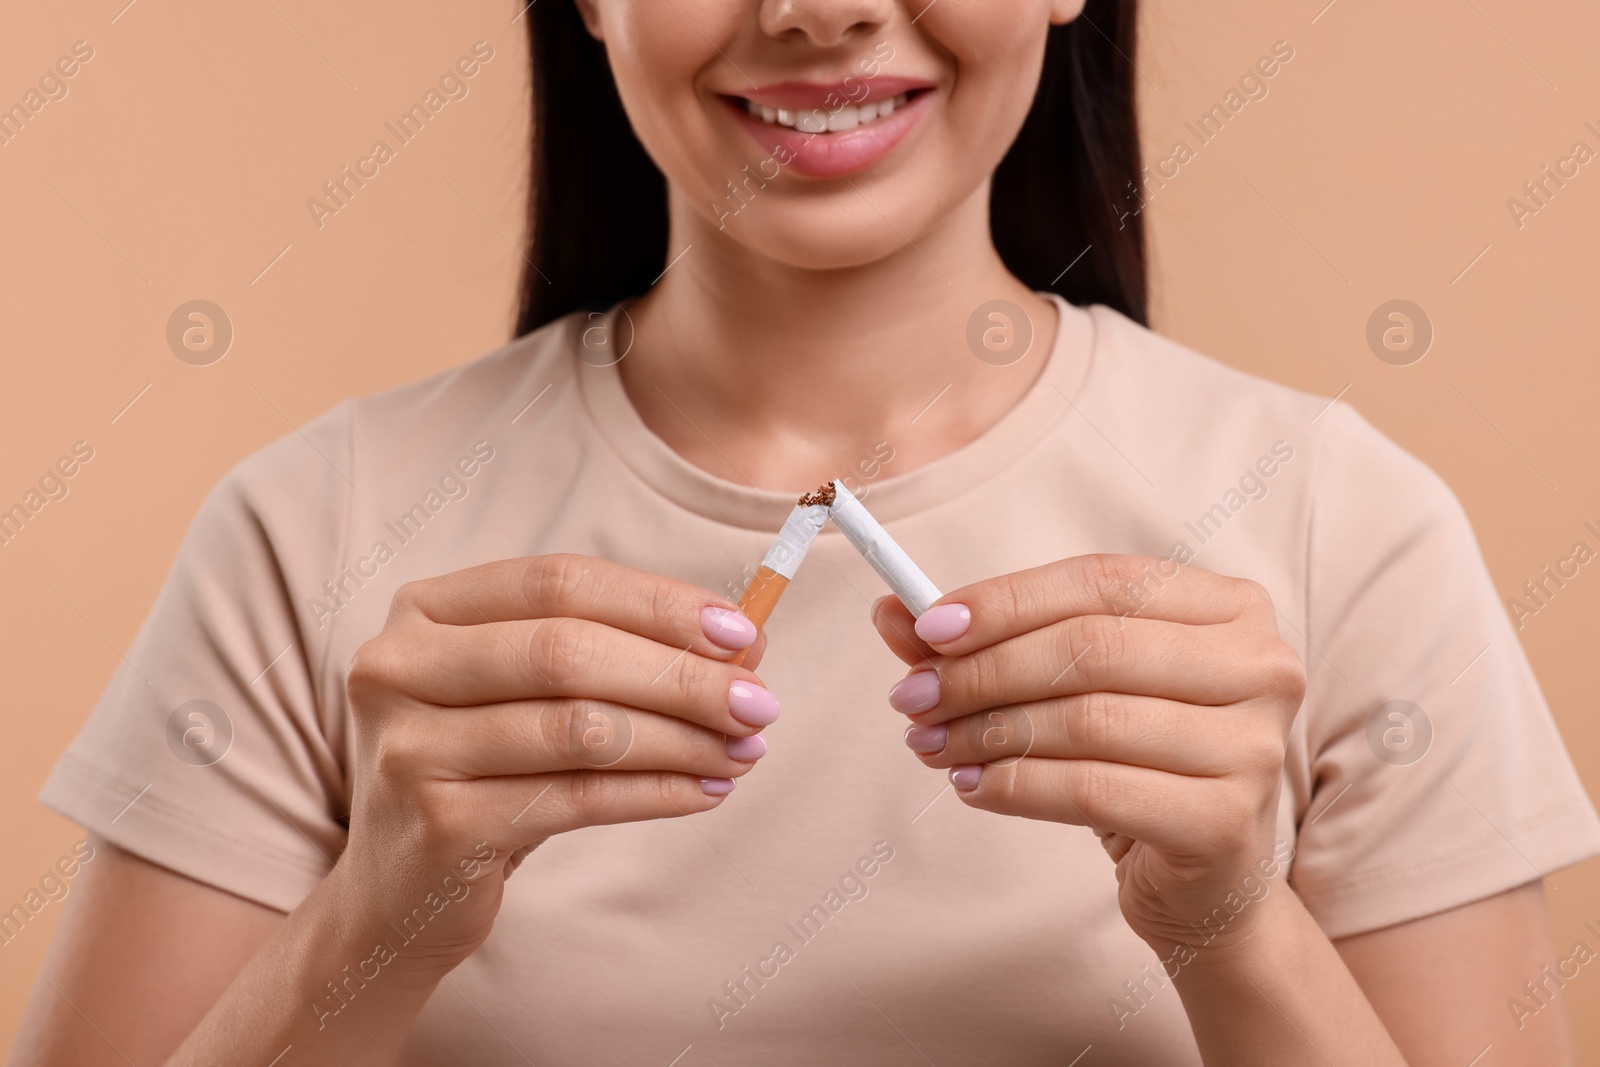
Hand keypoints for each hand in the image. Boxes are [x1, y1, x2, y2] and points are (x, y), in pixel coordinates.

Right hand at [336, 554, 776, 980]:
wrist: (396, 895)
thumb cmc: (484, 773)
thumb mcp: (526, 695)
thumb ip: (614, 653)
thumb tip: (745, 642)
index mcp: (424, 610)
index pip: (559, 581)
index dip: (658, 603)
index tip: (742, 632)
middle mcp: (398, 667)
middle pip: (568, 651)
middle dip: (680, 675)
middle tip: (759, 701)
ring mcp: (411, 748)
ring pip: (579, 728)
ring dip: (681, 738)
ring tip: (744, 750)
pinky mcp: (439, 826)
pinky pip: (577, 798)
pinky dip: (657, 791)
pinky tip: (707, 790)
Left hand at [870, 554, 1305, 953]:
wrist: (1203, 878)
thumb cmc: (1137, 758)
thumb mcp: (1073, 686)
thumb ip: (993, 642)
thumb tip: (894, 612)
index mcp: (1230, 606)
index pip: (1101, 581)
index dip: (1006, 601)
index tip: (927, 626)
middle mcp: (1259, 665)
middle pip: (1092, 648)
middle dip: (984, 671)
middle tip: (913, 695)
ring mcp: (1252, 746)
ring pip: (1087, 721)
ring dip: (987, 732)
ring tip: (930, 744)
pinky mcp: (1225, 821)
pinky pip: (1093, 791)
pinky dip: (1017, 787)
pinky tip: (973, 785)